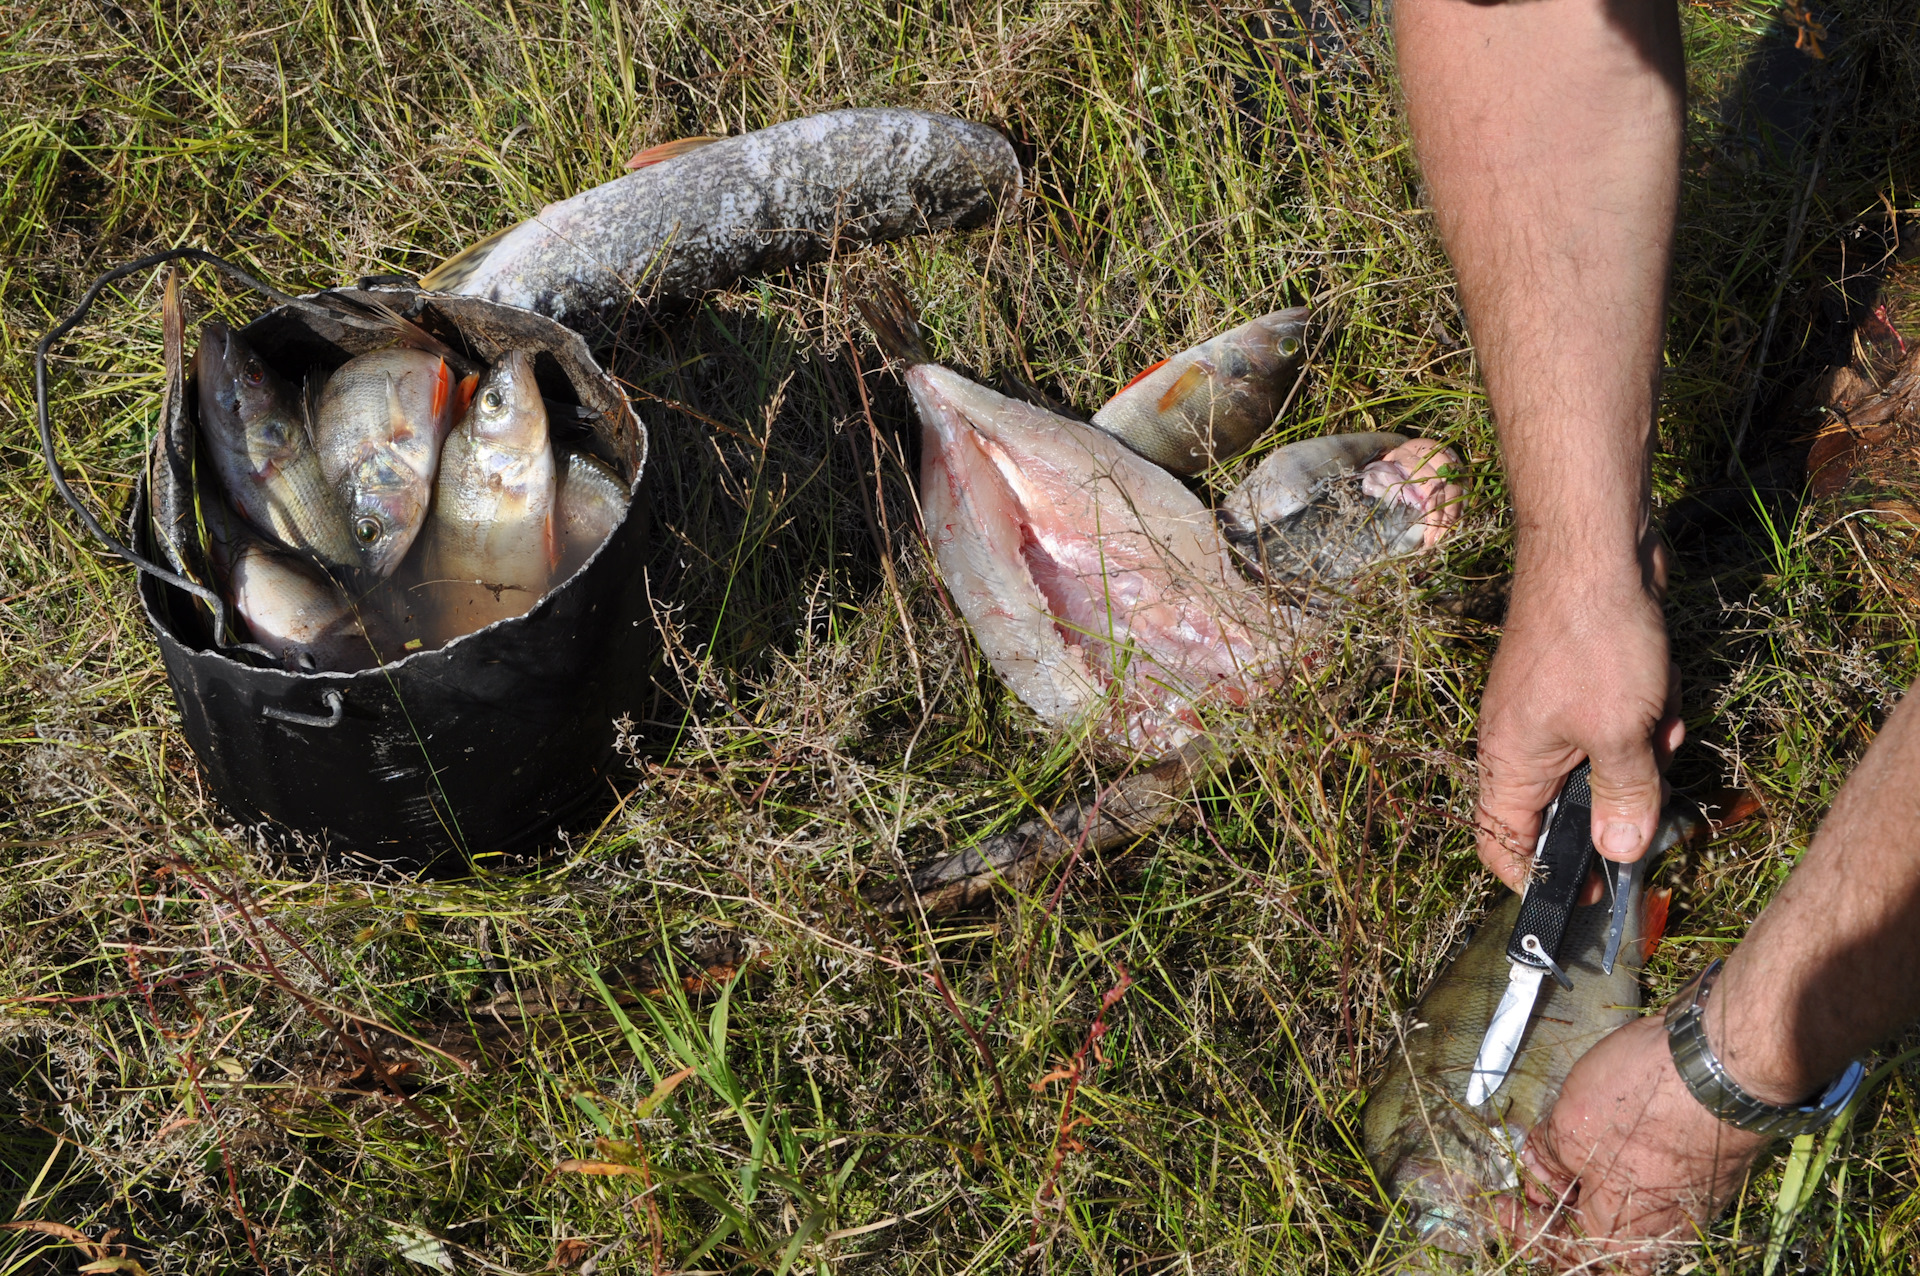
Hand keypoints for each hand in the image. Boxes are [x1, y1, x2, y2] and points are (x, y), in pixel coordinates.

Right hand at [1475, 543, 1683, 891]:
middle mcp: (1521, 742)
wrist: (1595, 550)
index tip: (1593, 895)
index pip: (1503, 845)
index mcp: (1509, 764)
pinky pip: (1618, 723)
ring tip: (1656, 716)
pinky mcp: (1582, 682)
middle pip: (1568, 806)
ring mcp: (1552, 710)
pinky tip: (1658, 684)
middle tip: (1652, 788)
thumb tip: (1622, 855)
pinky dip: (1646, 712)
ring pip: (1605, 762)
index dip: (1542, 880)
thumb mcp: (1621, 735)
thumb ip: (1624, 801)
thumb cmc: (1593, 644)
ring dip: (1642, 748)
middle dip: (1620, 799)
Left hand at [1500, 1013, 1769, 1271]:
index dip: (1519, 1225)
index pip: (1557, 1246)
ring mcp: (1683, 1202)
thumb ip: (1546, 1159)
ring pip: (1618, 1204)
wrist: (1721, 1066)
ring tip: (1548, 1153)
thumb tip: (1539, 1173)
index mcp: (1622, 1240)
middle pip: (1592, 1230)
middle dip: (1552, 1206)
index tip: (1495, 1204)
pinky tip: (1585, 1137)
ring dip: (1579, 1182)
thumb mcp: (1568, 1129)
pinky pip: (1643, 1182)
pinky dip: (1609, 1166)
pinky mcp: (1696, 1170)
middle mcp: (1659, 1234)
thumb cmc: (1640, 1105)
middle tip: (1524, 1180)